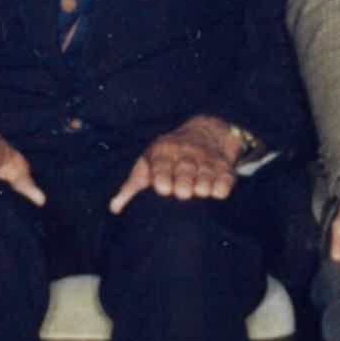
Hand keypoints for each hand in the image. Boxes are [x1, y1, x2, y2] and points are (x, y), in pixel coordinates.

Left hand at [113, 114, 242, 208]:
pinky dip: (222, 188)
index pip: (162, 165)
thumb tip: (114, 208)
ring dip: (203, 186)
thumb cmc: (167, 158)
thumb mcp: (148, 165)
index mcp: (163, 153)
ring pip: (206, 176)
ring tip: (200, 191)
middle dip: (184, 183)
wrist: (205, 132)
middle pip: (185, 171)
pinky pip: (226, 179)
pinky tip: (216, 192)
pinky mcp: (225, 167)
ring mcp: (206, 160)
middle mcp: (185, 154)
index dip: (163, 177)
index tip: (164, 189)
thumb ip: (131, 186)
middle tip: (183, 192)